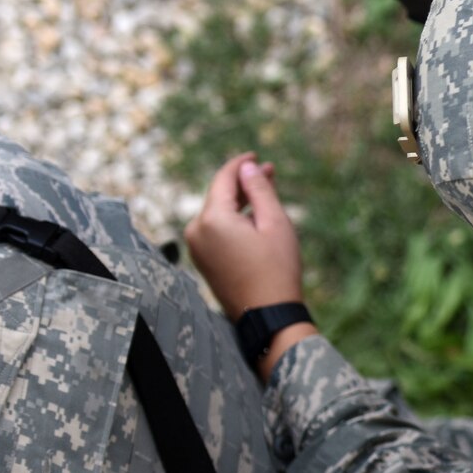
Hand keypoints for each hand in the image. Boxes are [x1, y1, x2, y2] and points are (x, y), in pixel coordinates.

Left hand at [184, 152, 305, 316]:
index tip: (256, 156)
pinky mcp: (202, 261)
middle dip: (243, 184)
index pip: (222, 179)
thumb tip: (247, 167)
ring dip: (240, 203)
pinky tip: (254, 219)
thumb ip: (259, 189)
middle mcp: (196, 231)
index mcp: (212, 219)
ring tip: (266, 195)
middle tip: (270, 172)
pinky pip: (216, 231)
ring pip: (218, 214)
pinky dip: (233, 221)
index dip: (240, 164)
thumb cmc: (276, 269)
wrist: (267, 316)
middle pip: (219, 196)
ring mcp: (196, 248)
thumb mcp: (275, 223)